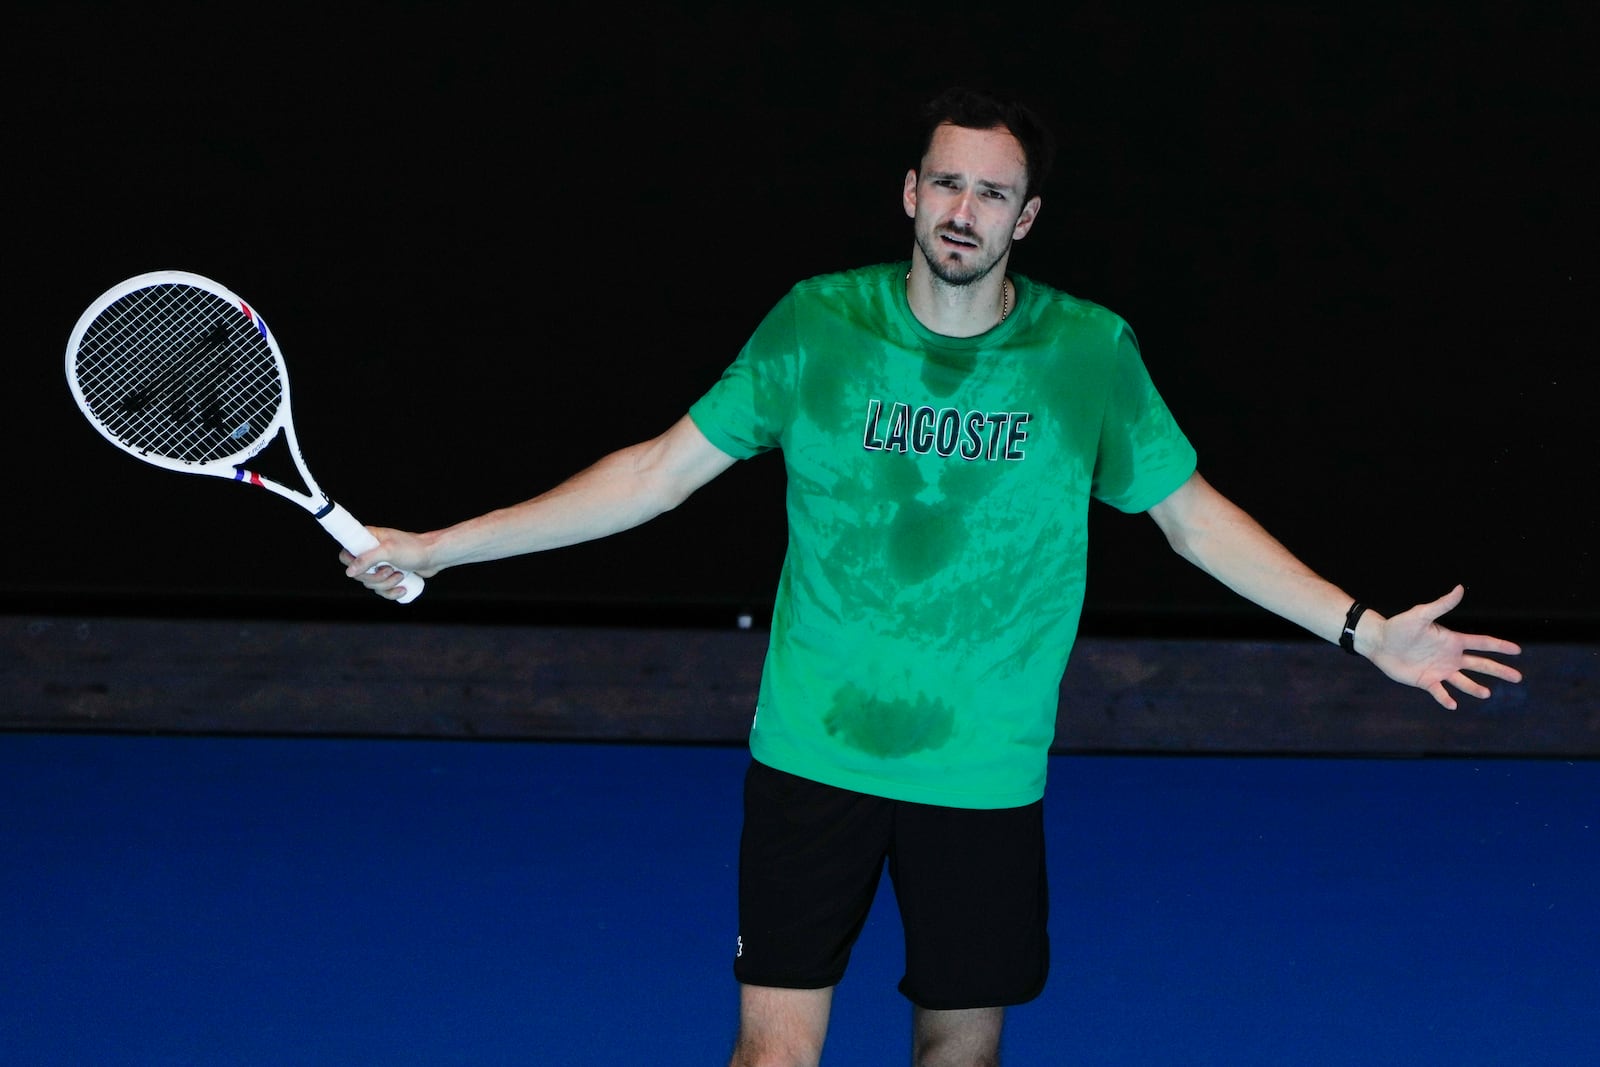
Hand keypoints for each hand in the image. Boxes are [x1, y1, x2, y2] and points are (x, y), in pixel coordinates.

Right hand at [340, 527, 433, 601]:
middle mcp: (371, 553)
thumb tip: (350, 572)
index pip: (346, 554)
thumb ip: (367, 559)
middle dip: (376, 578)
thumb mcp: (388, 551)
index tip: (367, 567)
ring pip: (371, 584)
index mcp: (367, 540)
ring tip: (401, 575)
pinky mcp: (389, 576)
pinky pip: (382, 591)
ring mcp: (380, 566)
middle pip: (359, 575)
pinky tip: (403, 589)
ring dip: (386, 585)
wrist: (434, 557)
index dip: (352, 564)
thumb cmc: (414, 549)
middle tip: (391, 570)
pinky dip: (392, 592)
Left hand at [1366, 585, 1522, 708]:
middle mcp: (1450, 656)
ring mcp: (1439, 670)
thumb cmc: (1399, 626)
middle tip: (1518, 677)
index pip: (1482, 643)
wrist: (1379, 642)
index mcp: (1452, 640)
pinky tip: (1453, 705)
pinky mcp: (1426, 681)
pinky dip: (1446, 698)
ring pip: (1463, 681)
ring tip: (1486, 694)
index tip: (1517, 651)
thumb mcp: (1421, 614)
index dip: (1500, 646)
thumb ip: (1441, 604)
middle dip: (1499, 670)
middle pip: (1480, 664)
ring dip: (1474, 688)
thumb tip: (1460, 588)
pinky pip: (1439, 692)